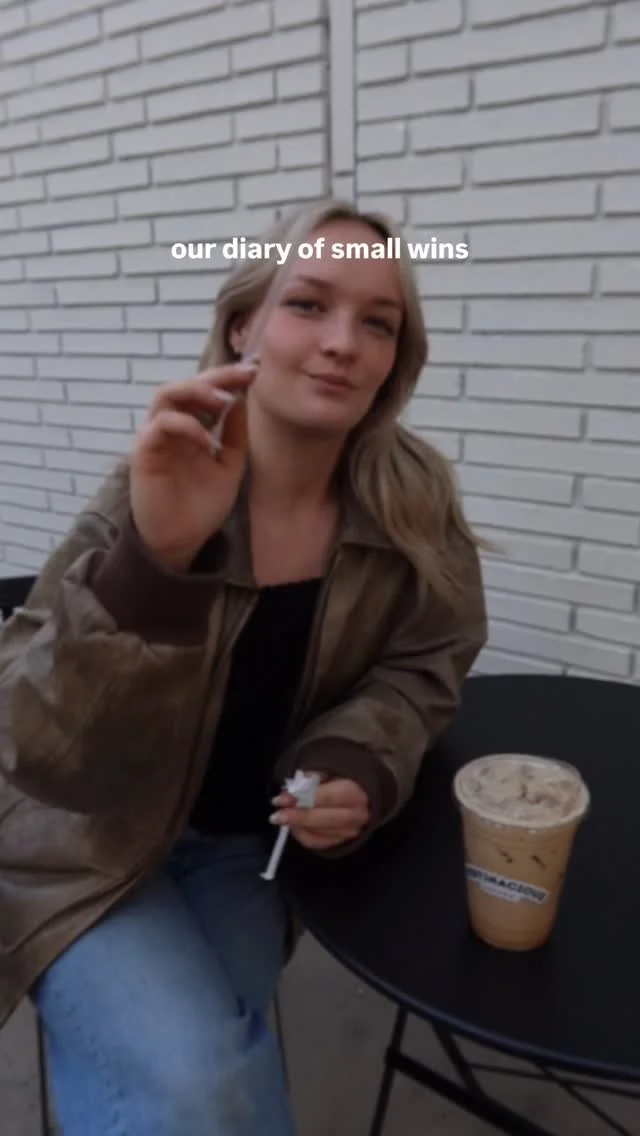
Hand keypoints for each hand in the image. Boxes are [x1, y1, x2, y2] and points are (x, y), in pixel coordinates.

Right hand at [130, 362, 257, 570]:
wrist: (181, 541)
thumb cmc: (201, 506)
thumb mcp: (229, 466)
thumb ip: (235, 435)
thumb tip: (242, 400)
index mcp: (190, 426)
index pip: (204, 391)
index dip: (227, 377)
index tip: (254, 372)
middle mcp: (170, 426)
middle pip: (184, 384)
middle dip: (215, 376)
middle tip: (243, 375)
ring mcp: (155, 437)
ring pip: (166, 394)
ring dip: (196, 392)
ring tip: (224, 401)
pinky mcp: (144, 452)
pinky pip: (161, 425)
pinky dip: (186, 425)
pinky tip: (208, 440)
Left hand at [271, 773, 370, 849]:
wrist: (361, 791)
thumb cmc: (342, 777)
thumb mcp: (329, 768)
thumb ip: (313, 778)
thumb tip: (294, 789)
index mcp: (356, 792)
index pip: (329, 797)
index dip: (303, 799)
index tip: (282, 799)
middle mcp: (358, 814)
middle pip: (325, 819)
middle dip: (298, 817)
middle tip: (277, 816)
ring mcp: (352, 831)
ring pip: (320, 833)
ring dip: (297, 826)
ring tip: (283, 817)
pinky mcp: (343, 841)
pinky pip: (318, 842)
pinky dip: (302, 835)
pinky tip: (293, 826)